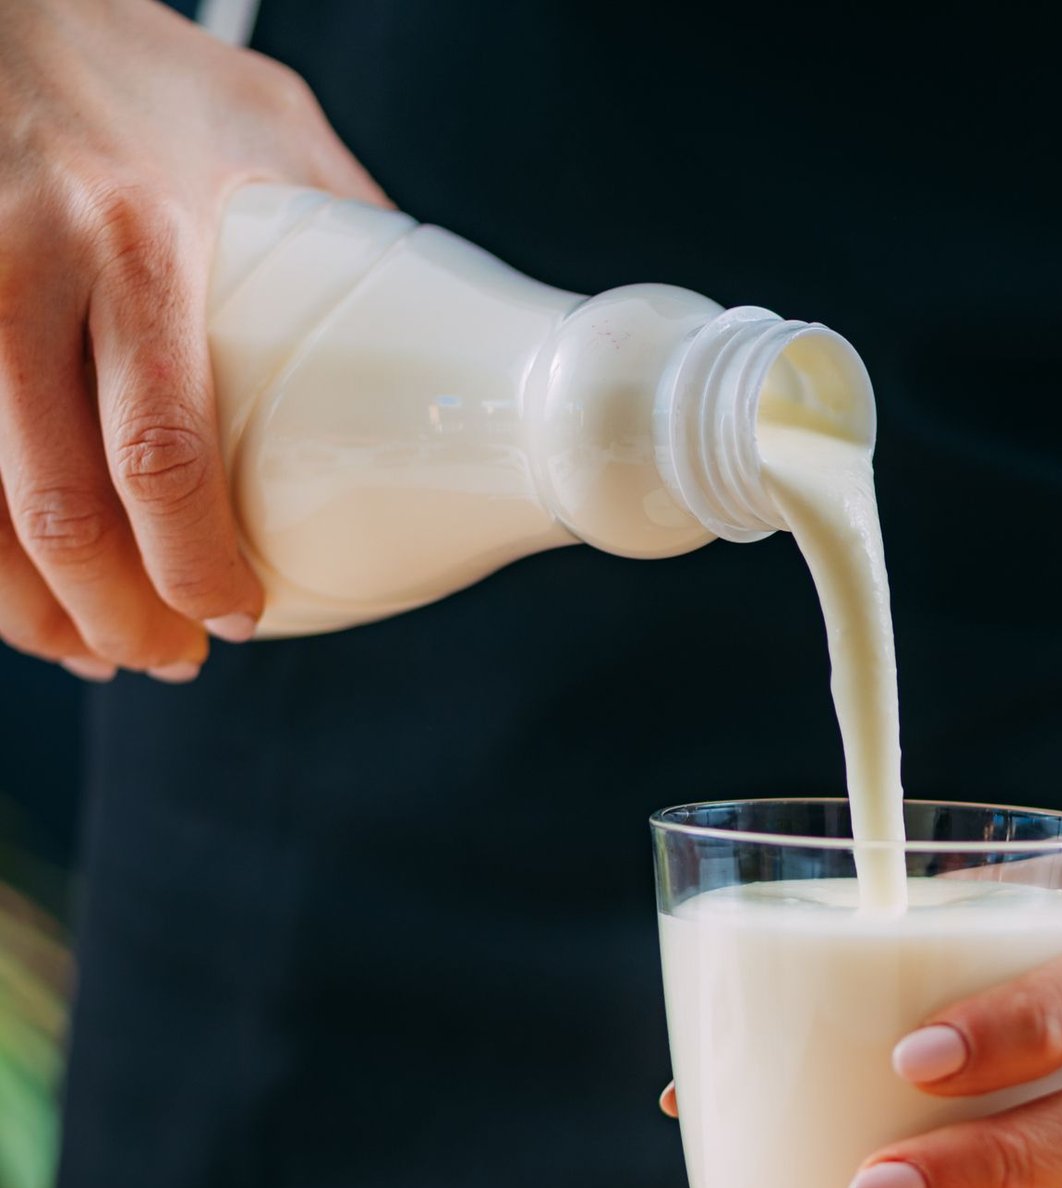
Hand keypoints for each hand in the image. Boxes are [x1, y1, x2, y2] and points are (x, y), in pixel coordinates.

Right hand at [0, 0, 383, 680]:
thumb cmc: (146, 69)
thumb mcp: (272, 134)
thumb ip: (342, 239)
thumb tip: (435, 343)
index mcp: (142, 245)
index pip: (163, 449)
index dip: (196, 559)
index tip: (236, 613)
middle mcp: (33, 274)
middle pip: (58, 502)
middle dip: (118, 611)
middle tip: (170, 658)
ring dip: (34, 607)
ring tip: (96, 650)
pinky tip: (23, 595)